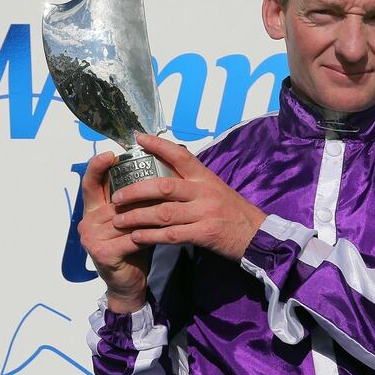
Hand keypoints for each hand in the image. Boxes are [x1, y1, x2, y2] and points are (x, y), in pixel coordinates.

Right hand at [77, 151, 148, 313]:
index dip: (98, 166)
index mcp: (92, 209)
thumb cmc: (132, 246)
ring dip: (149, 212)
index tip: (111, 153)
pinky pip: (131, 238)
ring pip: (126, 218)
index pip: (91, 182)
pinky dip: (149, 234)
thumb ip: (132, 199)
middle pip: (115, 199)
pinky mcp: (102, 253)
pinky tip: (164, 230)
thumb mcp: (130, 218)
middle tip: (161, 180)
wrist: (128, 283)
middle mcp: (87, 221)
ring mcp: (92, 238)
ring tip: (171, 204)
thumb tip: (155, 168)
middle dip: (139, 191)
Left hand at [111, 133, 266, 260]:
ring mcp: (204, 213)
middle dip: (136, 190)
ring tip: (119, 219)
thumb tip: (164, 173)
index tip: (138, 137)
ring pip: (163, 212)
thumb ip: (193, 182)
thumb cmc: (233, 212)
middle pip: (164, 186)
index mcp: (206, 177)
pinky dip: (151, 236)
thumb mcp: (216, 189)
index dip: (158, 144)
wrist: (257, 236)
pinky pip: (171, 234)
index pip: (180, 154)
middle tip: (116, 195)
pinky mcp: (204, 234)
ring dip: (138, 216)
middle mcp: (204, 192)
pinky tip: (136, 237)